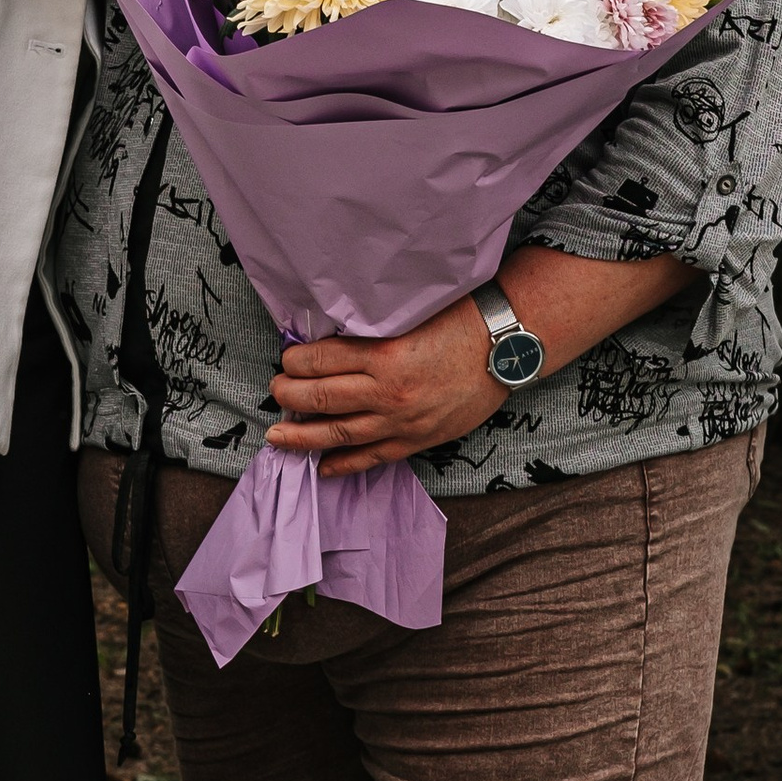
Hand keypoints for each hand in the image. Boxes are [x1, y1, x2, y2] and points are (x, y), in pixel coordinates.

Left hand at [267, 298, 502, 474]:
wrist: (506, 350)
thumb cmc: (461, 321)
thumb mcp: (410, 314)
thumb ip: (372, 329)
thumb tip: (331, 337)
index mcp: (383, 354)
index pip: (320, 360)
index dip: (295, 360)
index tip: (286, 359)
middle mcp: (387, 392)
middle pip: (320, 398)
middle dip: (288, 396)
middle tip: (276, 392)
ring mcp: (400, 421)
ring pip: (338, 433)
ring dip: (302, 436)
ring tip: (278, 436)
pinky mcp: (416, 440)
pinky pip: (372, 458)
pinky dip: (343, 464)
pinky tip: (322, 466)